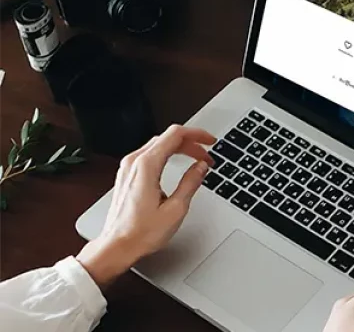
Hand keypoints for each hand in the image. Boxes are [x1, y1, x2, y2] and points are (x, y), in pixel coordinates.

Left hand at [76, 125, 215, 289]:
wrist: (116, 247)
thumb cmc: (141, 233)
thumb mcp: (176, 209)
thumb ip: (191, 183)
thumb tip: (201, 167)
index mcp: (147, 166)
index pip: (175, 135)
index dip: (197, 134)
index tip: (210, 141)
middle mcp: (134, 162)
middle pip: (167, 137)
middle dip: (191, 143)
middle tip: (207, 156)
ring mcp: (128, 167)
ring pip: (158, 144)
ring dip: (180, 147)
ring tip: (196, 158)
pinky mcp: (127, 174)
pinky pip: (149, 153)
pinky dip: (167, 153)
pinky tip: (177, 163)